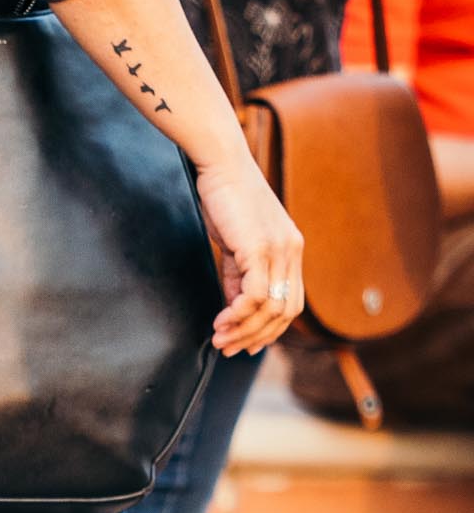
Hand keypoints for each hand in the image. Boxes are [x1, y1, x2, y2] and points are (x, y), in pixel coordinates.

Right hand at [193, 151, 305, 356]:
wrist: (220, 162)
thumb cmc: (223, 196)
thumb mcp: (234, 241)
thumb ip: (237, 274)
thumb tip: (234, 307)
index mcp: (290, 249)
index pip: (291, 302)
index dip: (270, 329)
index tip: (245, 344)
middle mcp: (292, 251)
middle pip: (286, 311)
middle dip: (258, 337)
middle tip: (229, 349)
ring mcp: (279, 250)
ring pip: (272, 307)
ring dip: (245, 330)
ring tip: (219, 339)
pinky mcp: (260, 248)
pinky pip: (256, 293)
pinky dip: (239, 313)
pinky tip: (221, 320)